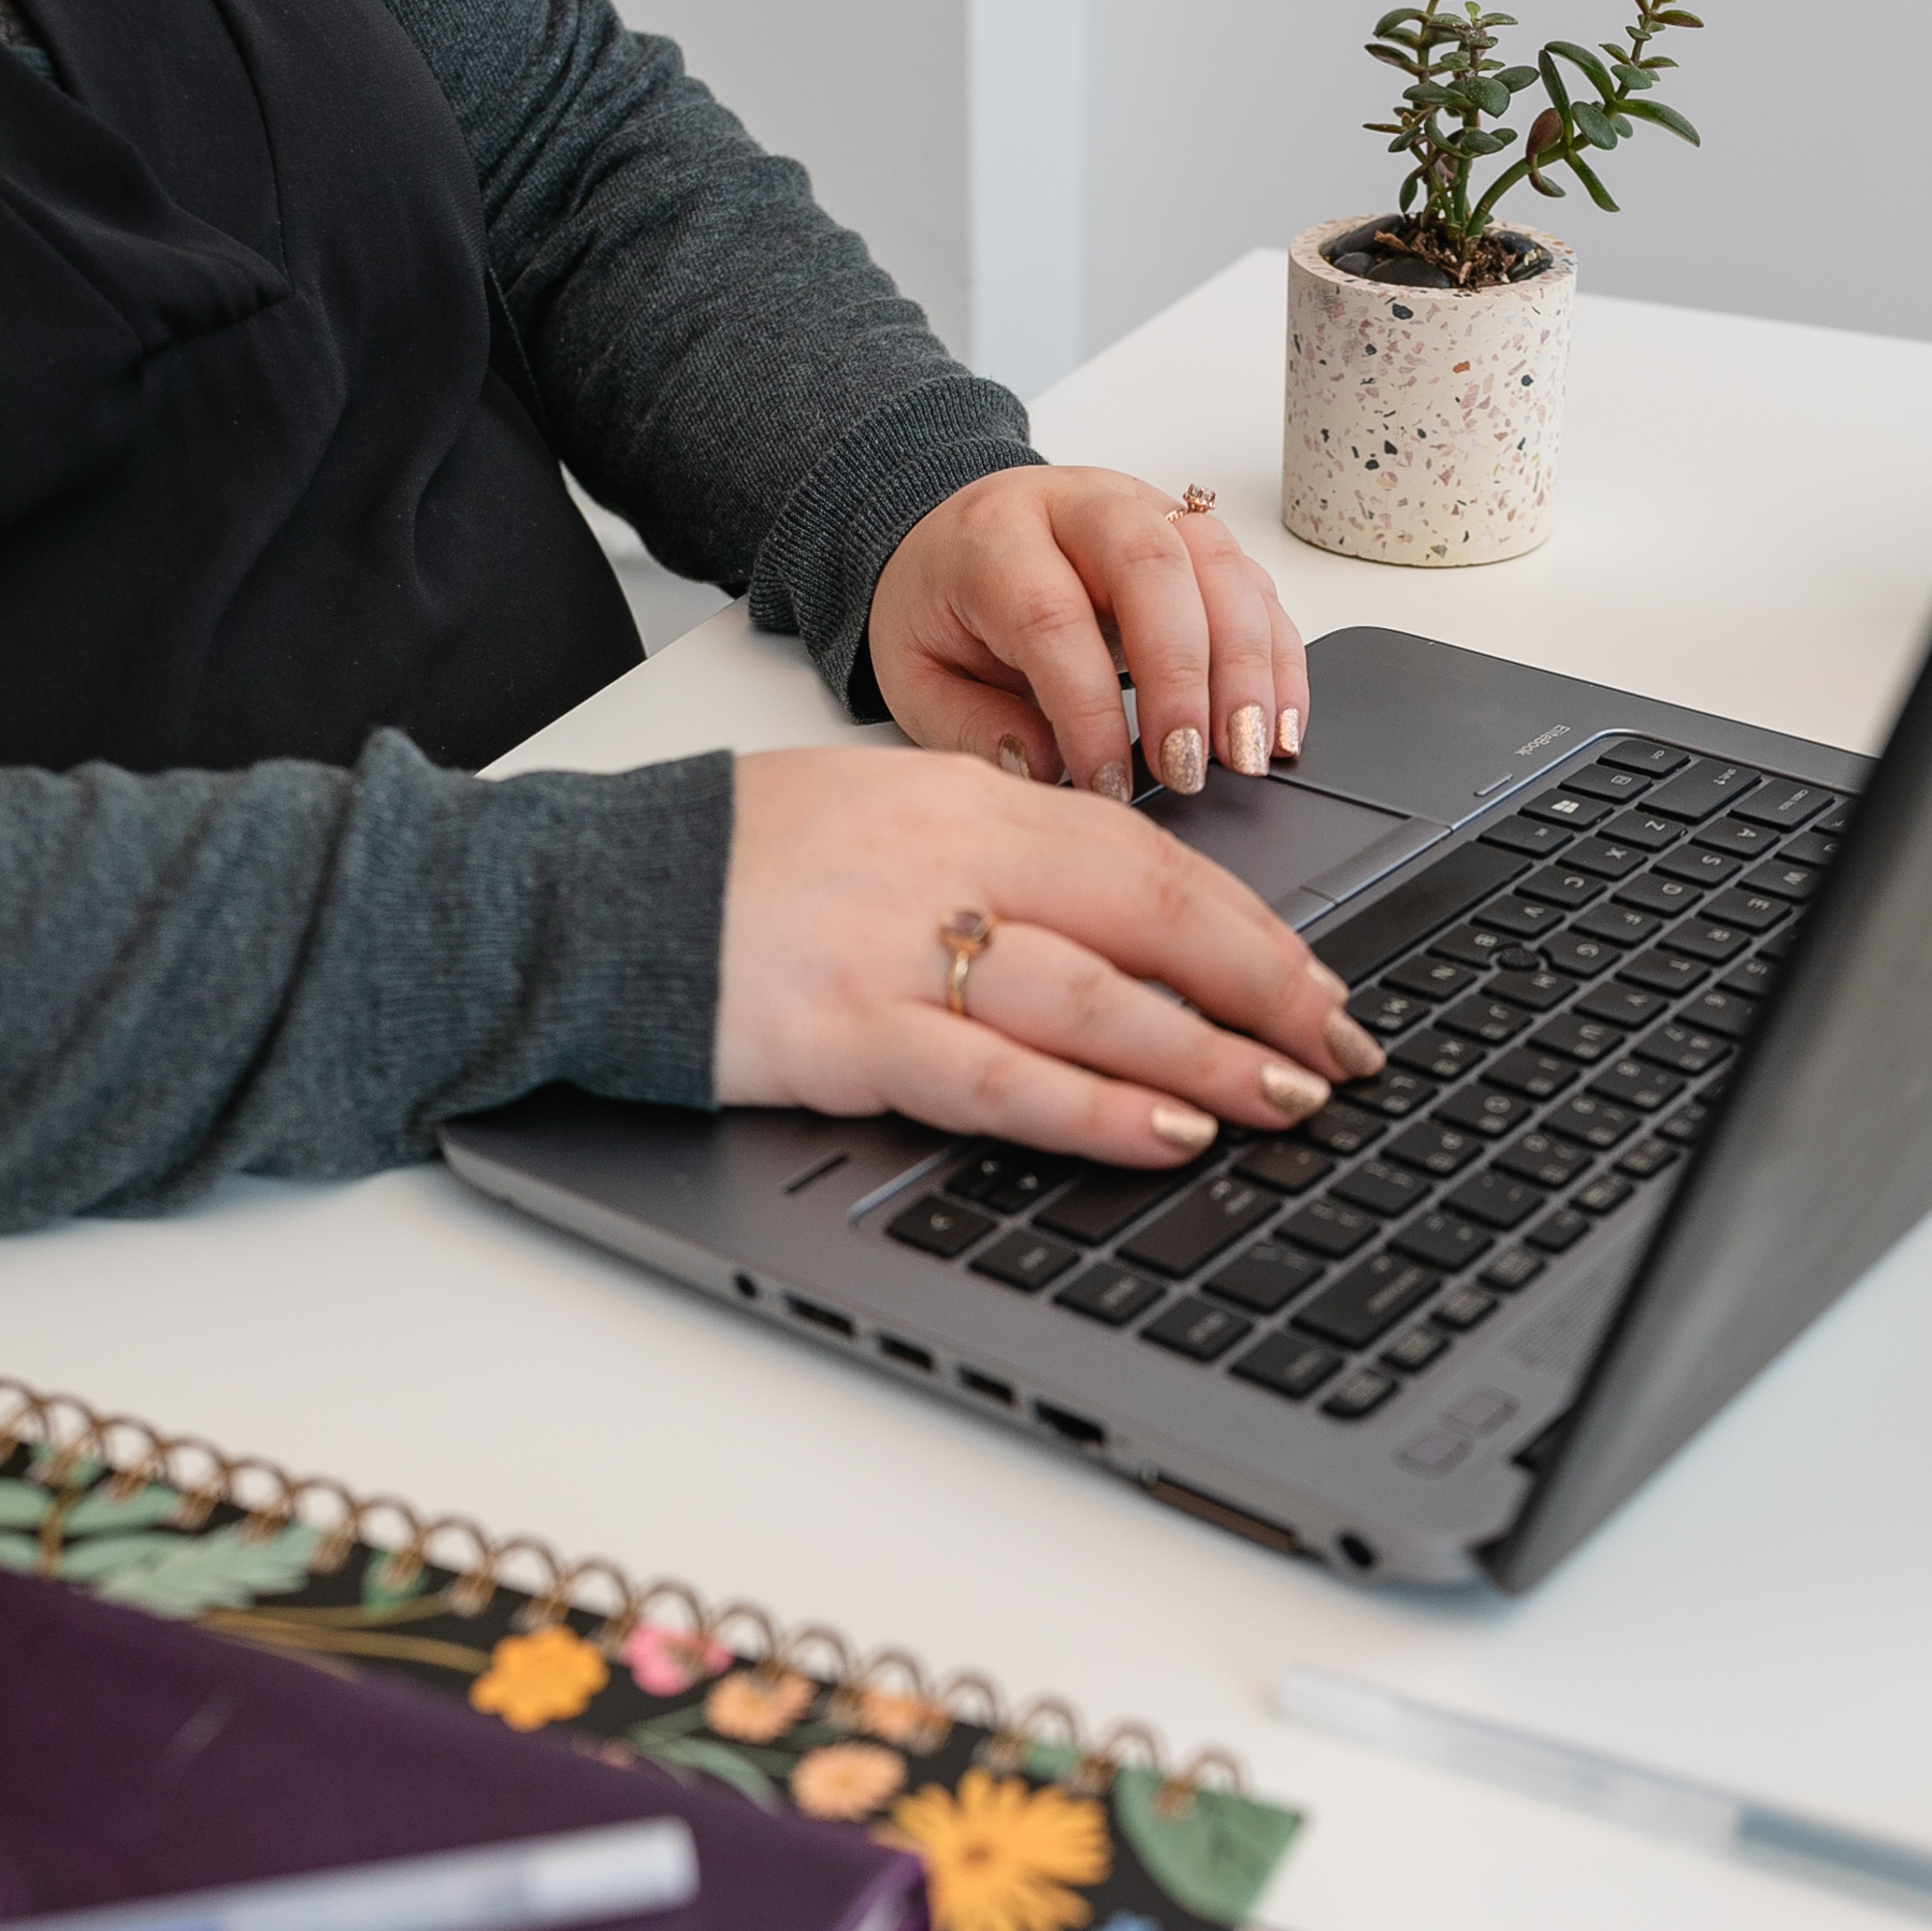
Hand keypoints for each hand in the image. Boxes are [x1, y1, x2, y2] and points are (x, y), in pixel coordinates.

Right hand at [714, 746, 1381, 1161]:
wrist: (589, 896)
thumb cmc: (732, 868)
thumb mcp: (879, 819)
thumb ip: (991, 861)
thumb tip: (1112, 930)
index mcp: (963, 798)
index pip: (1144, 857)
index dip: (1249, 928)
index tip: (1317, 984)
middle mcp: (947, 860)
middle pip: (1148, 917)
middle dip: (1264, 989)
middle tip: (1342, 1050)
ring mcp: (900, 948)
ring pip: (1096, 998)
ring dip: (1208, 1054)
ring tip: (1288, 1099)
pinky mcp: (850, 1034)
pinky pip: (1001, 1076)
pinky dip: (1096, 1107)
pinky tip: (1166, 1132)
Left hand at [864, 466, 1309, 797]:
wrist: (961, 539)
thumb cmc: (945, 610)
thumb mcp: (916, 677)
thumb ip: (970, 728)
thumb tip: (1045, 768)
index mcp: (996, 538)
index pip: (1052, 616)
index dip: (1088, 708)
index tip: (1108, 785)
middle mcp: (1082, 506)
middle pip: (1151, 566)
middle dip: (1182, 675)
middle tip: (1189, 768)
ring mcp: (1151, 514)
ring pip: (1220, 565)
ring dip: (1247, 667)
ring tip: (1250, 755)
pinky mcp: (1199, 543)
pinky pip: (1256, 588)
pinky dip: (1280, 659)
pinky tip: (1280, 728)